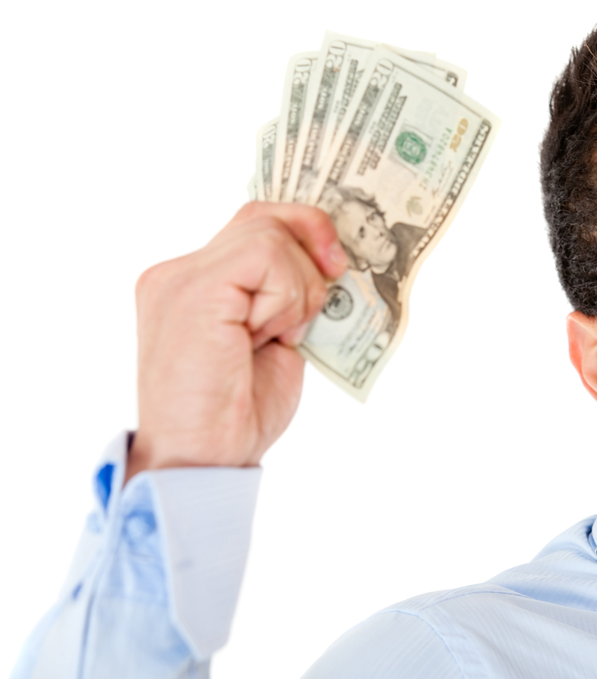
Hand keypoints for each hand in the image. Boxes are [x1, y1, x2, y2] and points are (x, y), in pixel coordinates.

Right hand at [127, 202, 347, 480]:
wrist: (203, 461)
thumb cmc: (237, 414)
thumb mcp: (275, 339)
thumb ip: (284, 295)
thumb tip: (328, 261)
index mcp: (194, 282)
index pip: (255, 223)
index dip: (304, 231)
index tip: (336, 265)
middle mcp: (178, 272)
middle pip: (265, 216)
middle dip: (310, 257)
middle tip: (309, 313)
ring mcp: (180, 277)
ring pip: (271, 235)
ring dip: (297, 292)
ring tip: (274, 338)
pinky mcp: (194, 288)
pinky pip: (266, 257)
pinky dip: (285, 298)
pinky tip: (265, 336)